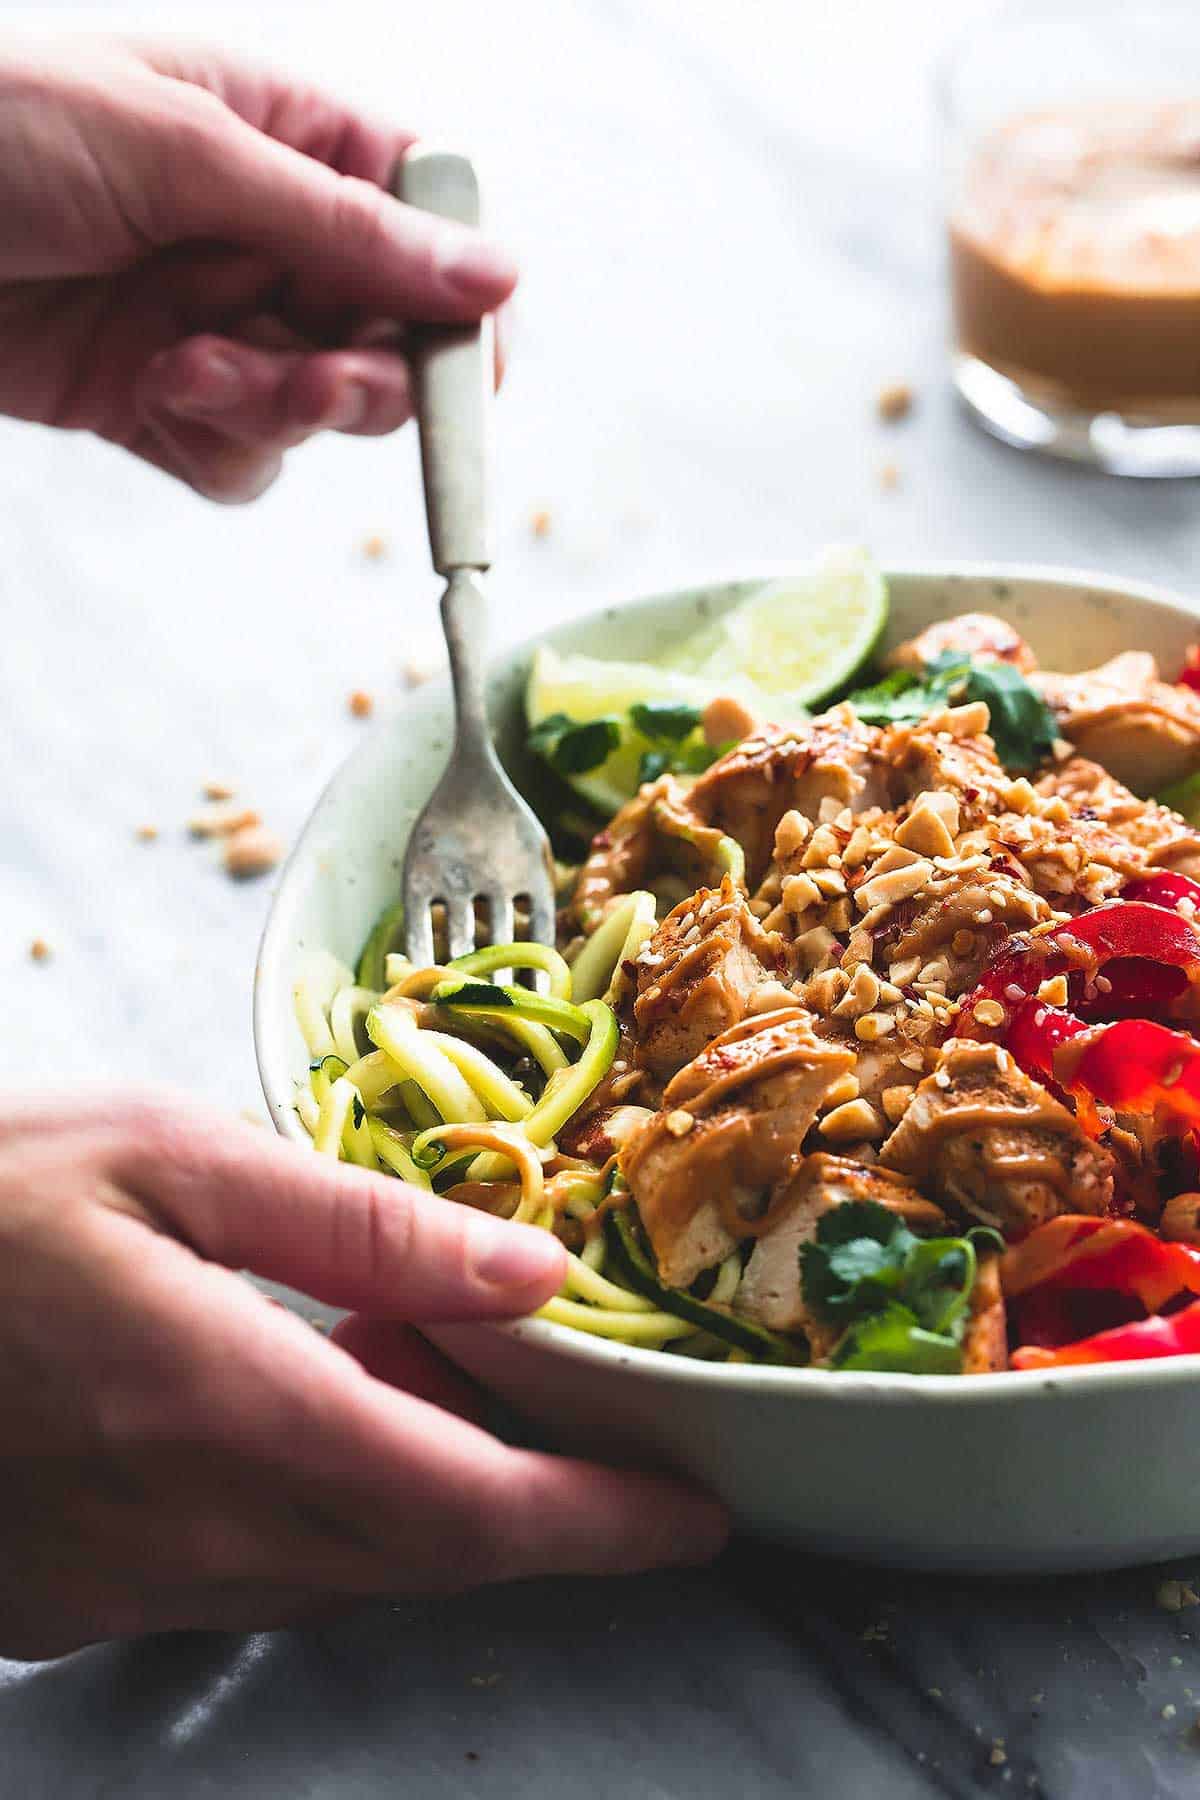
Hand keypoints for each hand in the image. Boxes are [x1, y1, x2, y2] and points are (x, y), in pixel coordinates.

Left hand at [0, 36, 515, 499]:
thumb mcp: (183, 152)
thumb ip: (345, 226)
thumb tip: (496, 274)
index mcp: (285, 133)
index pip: (427, 222)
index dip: (457, 302)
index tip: (462, 370)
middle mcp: (264, 232)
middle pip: (390, 336)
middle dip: (359, 375)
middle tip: (309, 382)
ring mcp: (215, 320)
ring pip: (319, 408)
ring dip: (268, 407)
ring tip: (180, 370)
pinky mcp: (160, 397)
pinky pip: (243, 457)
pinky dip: (213, 444)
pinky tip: (146, 396)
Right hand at [0, 1092, 726, 1659]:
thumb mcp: (170, 1152)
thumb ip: (363, 1222)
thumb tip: (529, 1266)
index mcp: (222, 1406)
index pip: (465, 1508)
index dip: (596, 1523)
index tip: (691, 1522)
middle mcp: (179, 1527)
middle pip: (418, 1554)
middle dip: (517, 1492)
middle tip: (534, 1380)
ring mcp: (111, 1582)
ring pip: (333, 1571)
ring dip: (409, 1487)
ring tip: (393, 1351)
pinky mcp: (59, 1601)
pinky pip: (239, 1575)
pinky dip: (309, 1506)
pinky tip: (281, 1399)